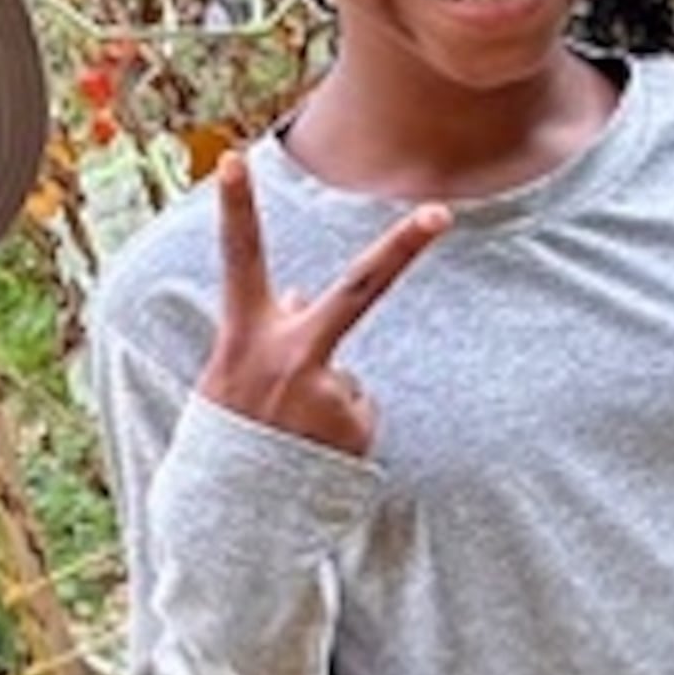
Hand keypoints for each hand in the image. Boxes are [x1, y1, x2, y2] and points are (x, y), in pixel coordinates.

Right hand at [195, 151, 445, 455]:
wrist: (231, 517)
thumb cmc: (230, 435)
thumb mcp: (232, 374)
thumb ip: (267, 328)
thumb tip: (305, 293)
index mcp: (246, 337)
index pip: (238, 261)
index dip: (233, 208)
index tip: (231, 158)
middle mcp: (292, 355)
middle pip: (359, 289)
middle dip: (403, 246)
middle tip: (443, 211)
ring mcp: (329, 390)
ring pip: (348, 375)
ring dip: (328, 401)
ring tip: (293, 438)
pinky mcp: (356, 424)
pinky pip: (358, 411)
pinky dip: (341, 429)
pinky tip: (314, 453)